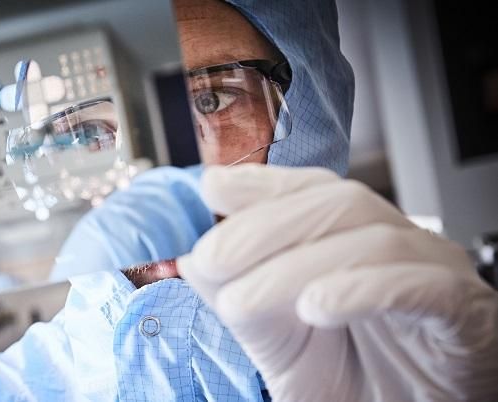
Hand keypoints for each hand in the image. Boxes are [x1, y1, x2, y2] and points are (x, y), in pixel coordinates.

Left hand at [178, 165, 497, 401]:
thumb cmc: (355, 384)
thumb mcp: (279, 342)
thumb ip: (239, 298)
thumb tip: (192, 262)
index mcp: (356, 240)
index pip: (312, 190)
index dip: (262, 184)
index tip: (213, 187)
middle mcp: (398, 244)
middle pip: (336, 202)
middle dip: (263, 228)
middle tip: (212, 260)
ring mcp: (437, 272)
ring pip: (372, 240)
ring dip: (294, 268)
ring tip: (242, 302)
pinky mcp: (465, 313)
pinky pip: (423, 286)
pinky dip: (362, 290)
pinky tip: (316, 307)